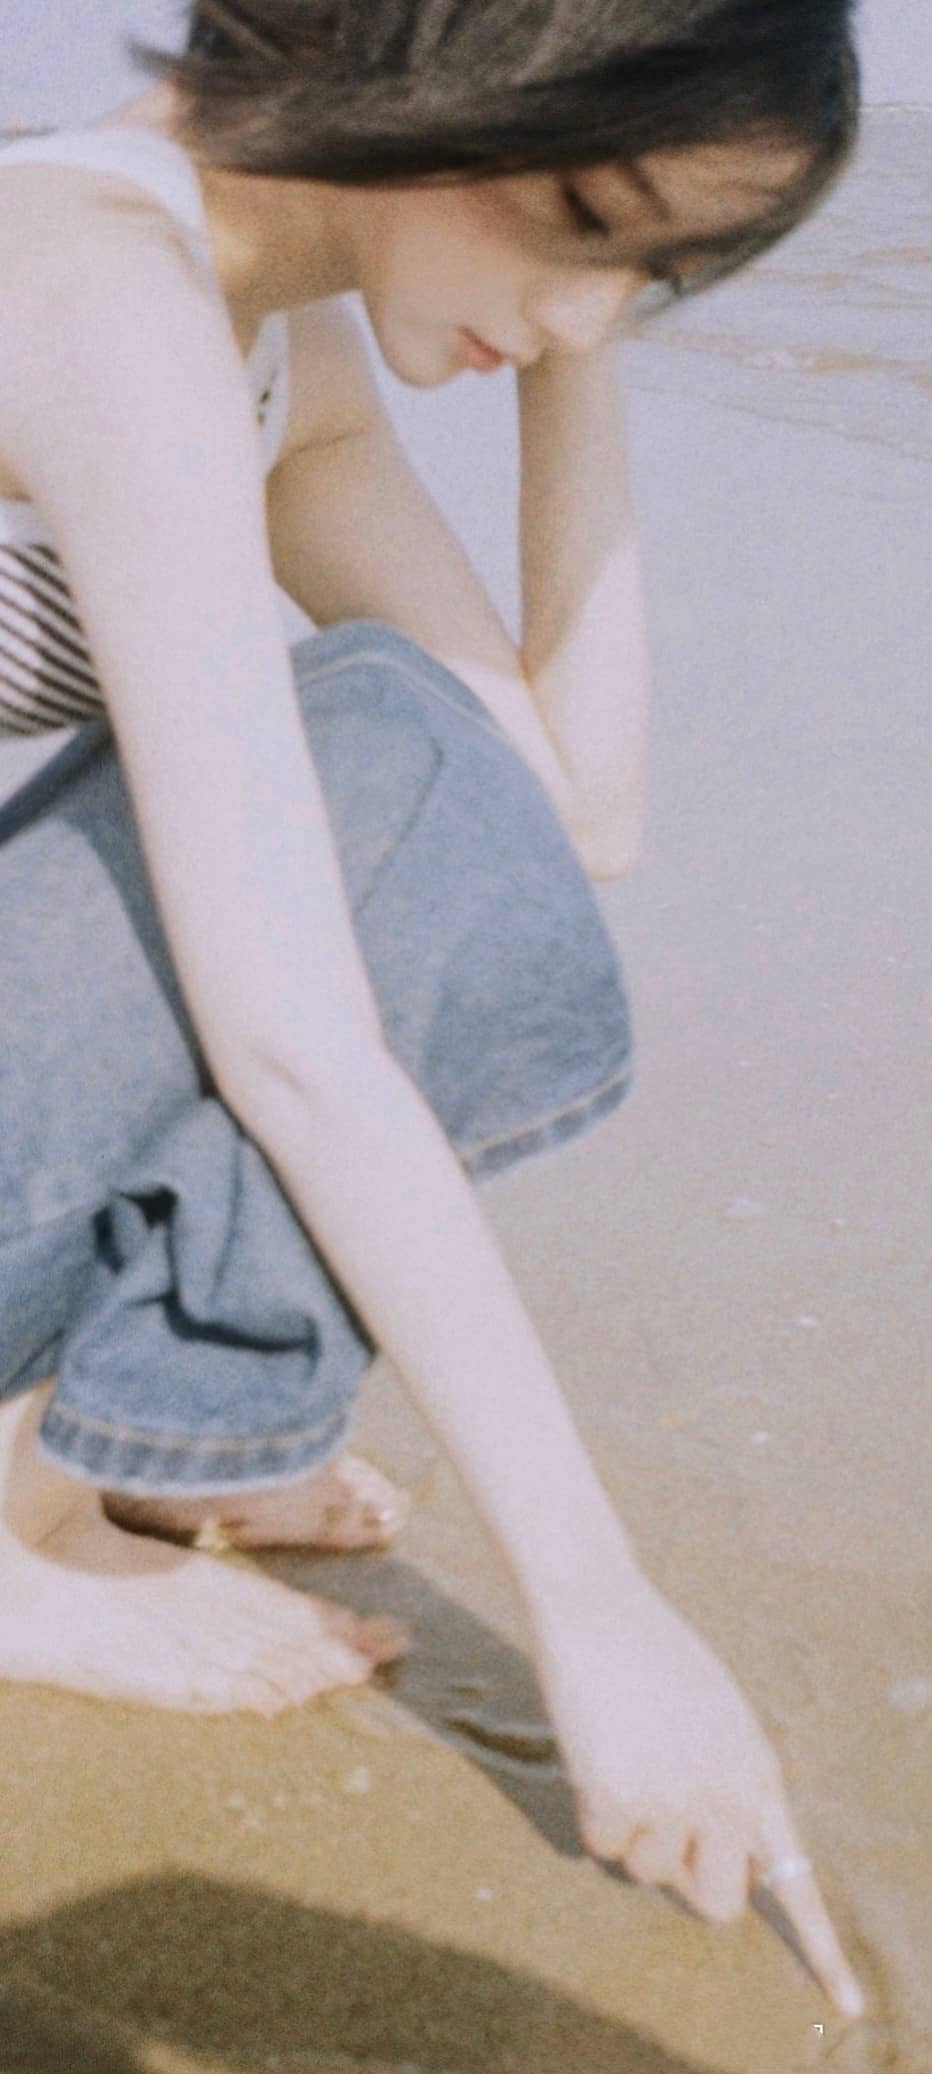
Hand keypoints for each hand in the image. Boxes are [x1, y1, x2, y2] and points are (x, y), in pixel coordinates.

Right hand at [532, 1569, 864, 2017]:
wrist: (601, 1607)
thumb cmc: (656, 1657)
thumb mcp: (720, 1719)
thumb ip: (731, 1782)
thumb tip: (717, 1851)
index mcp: (758, 1775)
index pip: (795, 1879)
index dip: (821, 1950)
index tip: (848, 2005)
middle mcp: (724, 1797)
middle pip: (717, 1904)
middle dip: (689, 1881)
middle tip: (666, 1829)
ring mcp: (671, 1801)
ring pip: (648, 1873)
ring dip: (631, 1832)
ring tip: (627, 1758)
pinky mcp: (616, 1798)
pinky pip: (601, 1848)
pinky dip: (592, 1813)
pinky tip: (596, 1754)